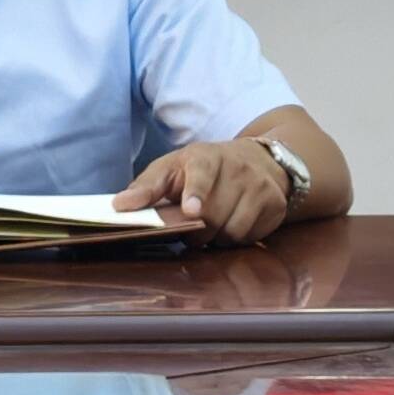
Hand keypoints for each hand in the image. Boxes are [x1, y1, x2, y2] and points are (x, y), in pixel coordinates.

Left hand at [115, 138, 293, 243]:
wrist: (256, 160)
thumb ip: (146, 187)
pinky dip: (236, 238)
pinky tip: (233, 223)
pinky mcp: (275, 204)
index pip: (202, 173)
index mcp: (205, 156)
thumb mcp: (172, 169)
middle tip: (192, 224)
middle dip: (197, 230)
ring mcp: (259, 185)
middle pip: (213, 215)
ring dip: (216, 237)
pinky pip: (250, 237)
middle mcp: (236, 167)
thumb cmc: (203, 169)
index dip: (196, 193)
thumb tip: (118, 206)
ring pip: (232, 230)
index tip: (192, 211)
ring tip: (213, 223)